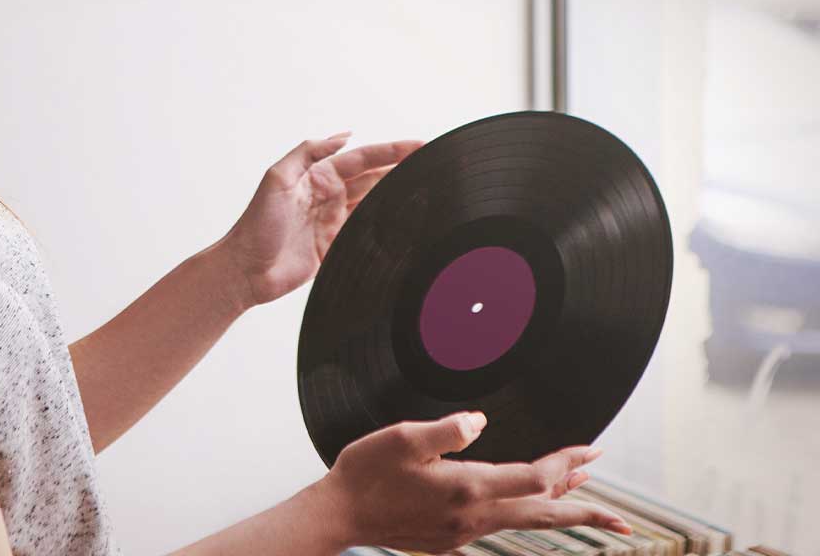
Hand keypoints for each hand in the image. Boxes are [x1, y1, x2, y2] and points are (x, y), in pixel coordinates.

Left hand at [219, 132, 424, 309]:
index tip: (420, 145)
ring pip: (375, 203)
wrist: (245, 270)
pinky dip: (387, 226)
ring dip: (398, 194)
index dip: (392, 151)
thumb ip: (308, 152)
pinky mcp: (336, 247)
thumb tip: (344, 135)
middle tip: (434, 163)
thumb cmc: (255, 225)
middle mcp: (329, 195)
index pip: (363, 158)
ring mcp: (334, 221)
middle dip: (402, 169)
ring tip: (428, 187)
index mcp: (317, 176)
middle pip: (374, 178)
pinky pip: (367, 232)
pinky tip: (406, 222)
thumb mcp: (276, 178)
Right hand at [310, 412, 631, 553]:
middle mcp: (472, 517)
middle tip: (622, 516)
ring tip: (584, 500)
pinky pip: (499, 527)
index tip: (591, 451)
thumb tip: (479, 421)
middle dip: (584, 509)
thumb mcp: (402, 438)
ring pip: (524, 522)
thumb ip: (446, 429)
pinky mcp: (449, 540)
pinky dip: (524, 517)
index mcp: (467, 488)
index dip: (565, 464)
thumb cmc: (365, 472)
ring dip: (557, 511)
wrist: (339, 514)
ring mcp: (462, 532)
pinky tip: (524, 510)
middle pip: (542, 515)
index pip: (532, 478)